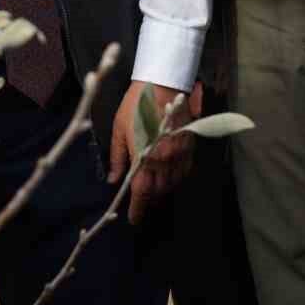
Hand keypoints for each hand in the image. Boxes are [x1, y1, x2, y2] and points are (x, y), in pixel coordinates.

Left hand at [108, 80, 195, 223]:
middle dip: (149, 200)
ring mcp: (180, 155)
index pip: (142, 192)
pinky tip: (168, 176)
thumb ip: (118, 157)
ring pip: (172, 184)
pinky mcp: (190, 147)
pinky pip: (184, 172)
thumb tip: (114, 180)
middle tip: (140, 202)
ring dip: (162, 190)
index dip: (138, 209)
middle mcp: (164, 160)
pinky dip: (176, 179)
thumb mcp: (119, 129)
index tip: (134, 220)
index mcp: (144, 157)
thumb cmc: (135, 105)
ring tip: (152, 190)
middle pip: (158, 191)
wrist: (163, 83)